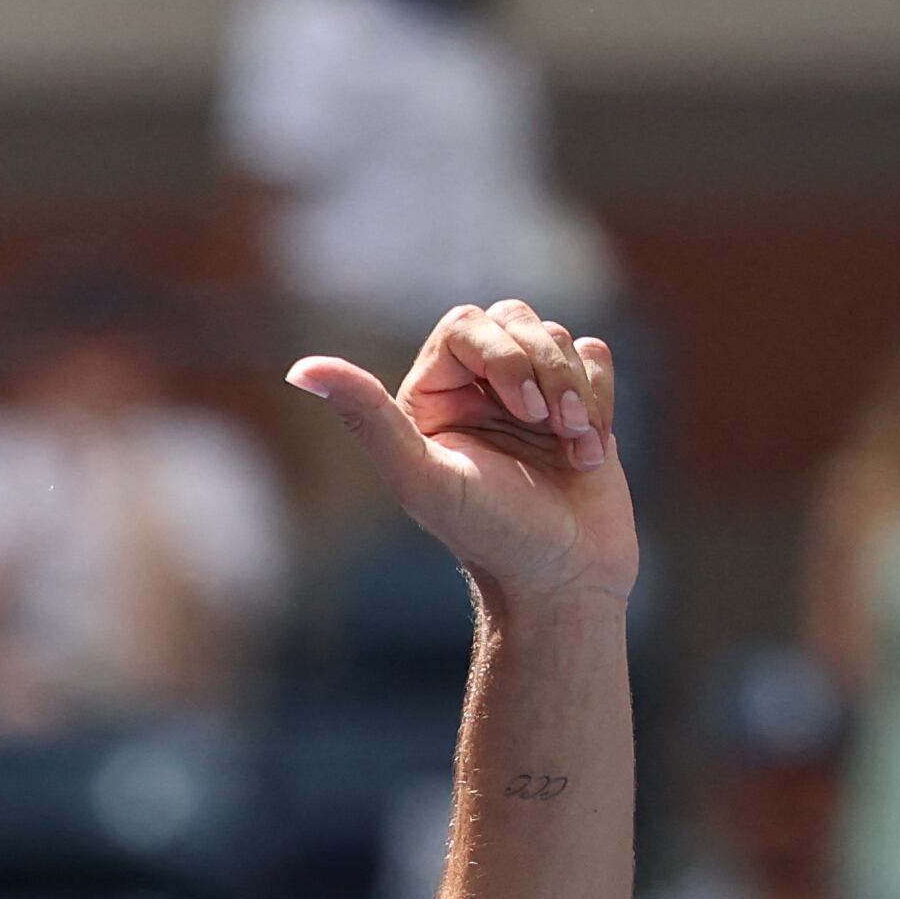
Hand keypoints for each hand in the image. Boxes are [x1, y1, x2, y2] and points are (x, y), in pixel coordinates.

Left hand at [286, 302, 637, 609]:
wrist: (562, 579)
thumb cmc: (488, 534)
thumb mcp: (421, 478)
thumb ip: (366, 418)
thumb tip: (299, 369)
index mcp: (431, 396)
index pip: (465, 324)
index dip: (501, 354)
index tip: (523, 412)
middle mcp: (477, 387)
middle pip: (515, 319)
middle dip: (544, 369)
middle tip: (552, 428)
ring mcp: (530, 393)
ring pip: (556, 338)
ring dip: (576, 392)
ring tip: (574, 447)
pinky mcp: (578, 403)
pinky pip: (594, 356)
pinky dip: (600, 398)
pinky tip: (589, 450)